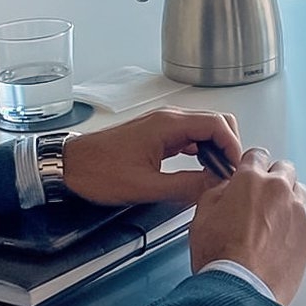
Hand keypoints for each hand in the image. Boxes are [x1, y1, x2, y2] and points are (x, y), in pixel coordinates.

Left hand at [60, 108, 243, 206]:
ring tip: (217, 177)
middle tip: (229, 174)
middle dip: (228, 146)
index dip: (233, 146)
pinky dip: (202, 151)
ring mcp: (163, 126)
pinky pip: (189, 137)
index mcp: (168, 124)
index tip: (236, 170)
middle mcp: (168, 119)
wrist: (69, 166)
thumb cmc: (100, 173)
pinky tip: (200, 171)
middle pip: (216, 122)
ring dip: (215, 149)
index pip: (218, 124)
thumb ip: (185, 186)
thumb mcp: (146, 186)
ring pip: (204, 129)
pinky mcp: (157, 135)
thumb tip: (215, 187)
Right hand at [188, 148, 305, 305]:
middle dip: (274, 180)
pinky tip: (281, 243)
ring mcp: (298, 211)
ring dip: (288, 201)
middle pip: (284, 169)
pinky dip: (296, 228)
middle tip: (261, 200)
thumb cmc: (219, 256)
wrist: (240, 290)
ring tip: (272, 223)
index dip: (250, 166)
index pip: (257, 155)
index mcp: (251, 179)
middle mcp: (279, 189)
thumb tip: (226, 186)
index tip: (249, 175)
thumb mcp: (202, 215)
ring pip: (299, 193)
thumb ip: (217, 191)